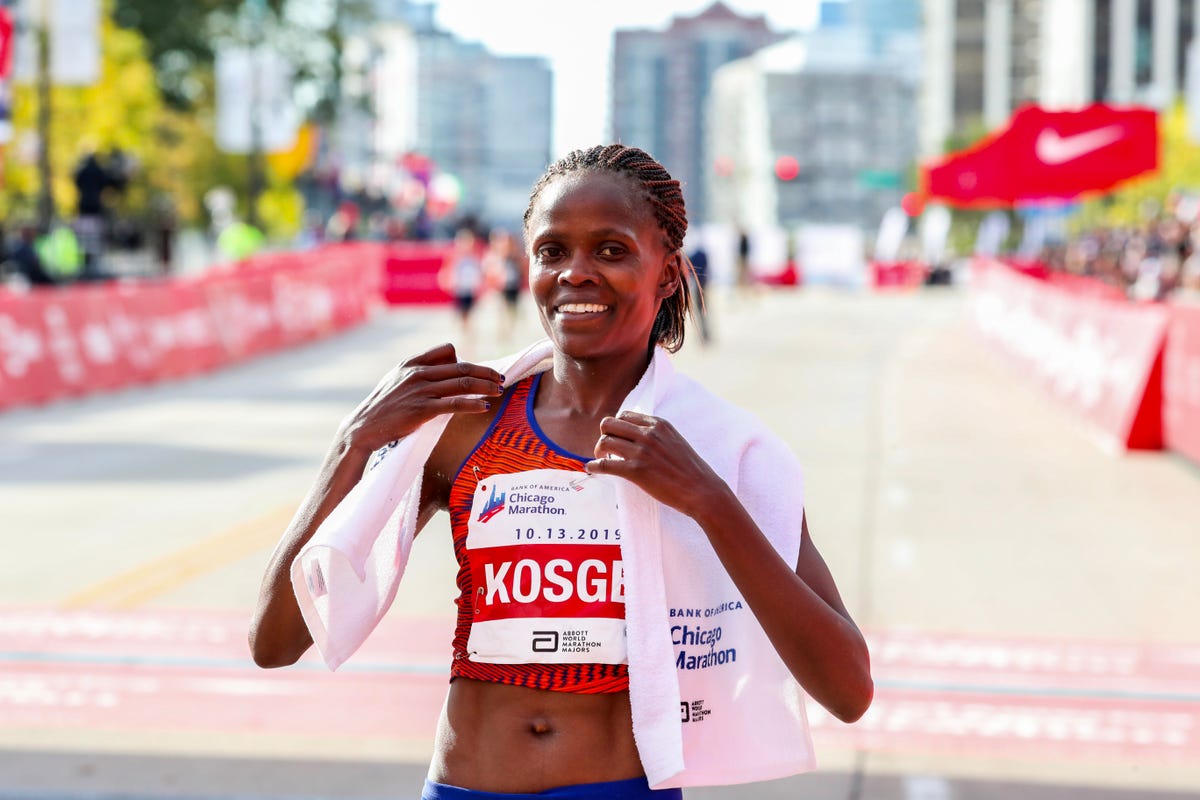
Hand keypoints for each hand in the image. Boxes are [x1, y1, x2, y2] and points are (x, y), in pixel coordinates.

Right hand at [340, 343, 502, 451]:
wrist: (363, 428)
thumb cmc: (384, 408)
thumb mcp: (397, 382)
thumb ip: (419, 373)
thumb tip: (446, 371)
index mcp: (411, 363)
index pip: (446, 350)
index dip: (467, 360)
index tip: (482, 370)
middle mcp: (417, 373)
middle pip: (461, 367)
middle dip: (485, 372)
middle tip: (500, 378)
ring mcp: (419, 390)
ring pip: (462, 383)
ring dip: (485, 386)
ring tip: (499, 390)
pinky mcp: (421, 409)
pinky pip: (454, 403)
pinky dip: (472, 404)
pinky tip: (484, 407)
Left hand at [586, 411, 724, 513]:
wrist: (702, 490)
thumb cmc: (690, 469)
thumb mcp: (675, 440)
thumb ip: (657, 434)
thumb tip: (637, 434)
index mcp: (658, 424)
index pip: (624, 415)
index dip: (617, 427)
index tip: (618, 438)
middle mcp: (648, 433)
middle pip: (609, 424)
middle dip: (604, 435)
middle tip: (607, 449)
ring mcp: (642, 452)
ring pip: (604, 442)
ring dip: (599, 451)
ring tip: (603, 460)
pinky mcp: (636, 471)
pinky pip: (604, 464)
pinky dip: (594, 466)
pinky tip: (592, 469)